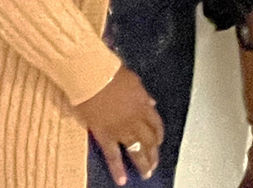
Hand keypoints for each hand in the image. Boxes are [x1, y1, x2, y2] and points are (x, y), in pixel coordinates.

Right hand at [74, 66, 162, 184]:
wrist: (93, 78)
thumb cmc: (112, 74)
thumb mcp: (134, 81)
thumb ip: (143, 95)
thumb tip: (151, 103)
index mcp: (144, 105)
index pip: (156, 124)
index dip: (158, 135)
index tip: (158, 143)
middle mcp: (136, 120)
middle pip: (148, 140)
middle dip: (153, 154)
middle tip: (154, 165)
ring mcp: (121, 129)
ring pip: (136, 150)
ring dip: (143, 163)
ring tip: (146, 174)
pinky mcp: (105, 136)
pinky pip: (113, 156)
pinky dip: (118, 169)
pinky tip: (122, 180)